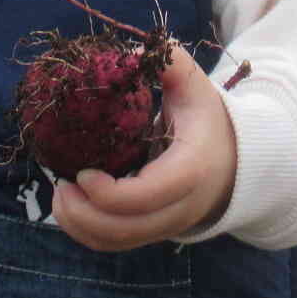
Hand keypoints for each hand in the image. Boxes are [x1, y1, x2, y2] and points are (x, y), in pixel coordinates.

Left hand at [51, 43, 236, 251]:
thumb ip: (170, 63)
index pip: (147, 195)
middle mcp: (180, 207)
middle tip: (59, 186)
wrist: (237, 160)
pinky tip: (71, 207)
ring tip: (59, 197)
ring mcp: (167, 225)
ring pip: (118, 242)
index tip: (81, 172)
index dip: (107, 193)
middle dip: (83, 214)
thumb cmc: (207, 119)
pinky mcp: (153, 232)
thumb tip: (129, 53)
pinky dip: (88, 233)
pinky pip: (116, 244)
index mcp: (191, 170)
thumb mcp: (196, 86)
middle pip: (126, 229)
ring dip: (80, 227)